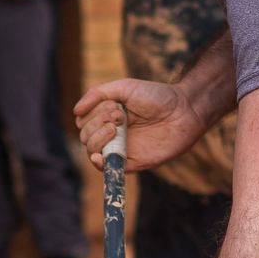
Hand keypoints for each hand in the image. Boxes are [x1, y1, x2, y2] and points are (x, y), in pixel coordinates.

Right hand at [75, 77, 197, 171]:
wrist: (184, 110)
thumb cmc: (156, 96)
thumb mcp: (123, 87)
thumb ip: (97, 94)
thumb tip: (75, 112)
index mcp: (108, 117)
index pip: (84, 122)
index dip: (93, 115)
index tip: (114, 106)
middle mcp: (112, 134)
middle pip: (86, 138)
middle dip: (96, 125)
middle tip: (119, 116)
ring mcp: (122, 149)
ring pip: (94, 153)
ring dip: (97, 140)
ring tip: (115, 129)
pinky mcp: (134, 163)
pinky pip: (111, 170)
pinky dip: (101, 165)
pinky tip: (99, 157)